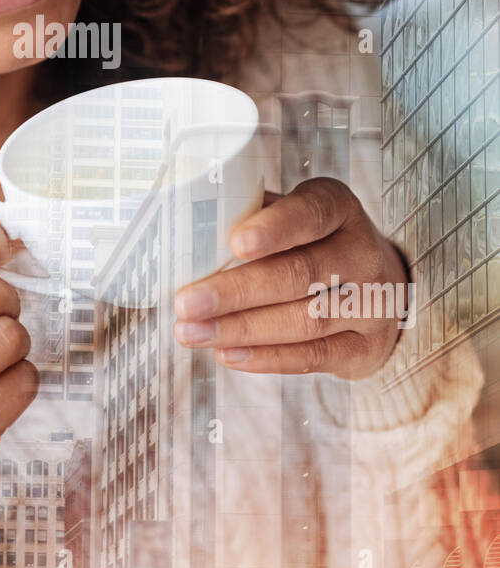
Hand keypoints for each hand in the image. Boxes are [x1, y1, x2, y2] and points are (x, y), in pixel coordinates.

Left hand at [173, 177, 407, 378]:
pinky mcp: (365, 347)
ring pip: (305, 320)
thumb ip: (252, 219)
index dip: (275, 229)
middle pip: (301, 274)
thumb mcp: (291, 217)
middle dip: (238, 291)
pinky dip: (265, 358)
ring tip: (193, 332)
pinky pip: (313, 357)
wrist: (380, 286)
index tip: (235, 242)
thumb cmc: (314, 244)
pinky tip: (226, 354)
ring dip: (242, 330)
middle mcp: (361, 253)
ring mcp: (371, 304)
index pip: (312, 213)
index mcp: (339, 209)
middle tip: (187, 302)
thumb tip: (193, 238)